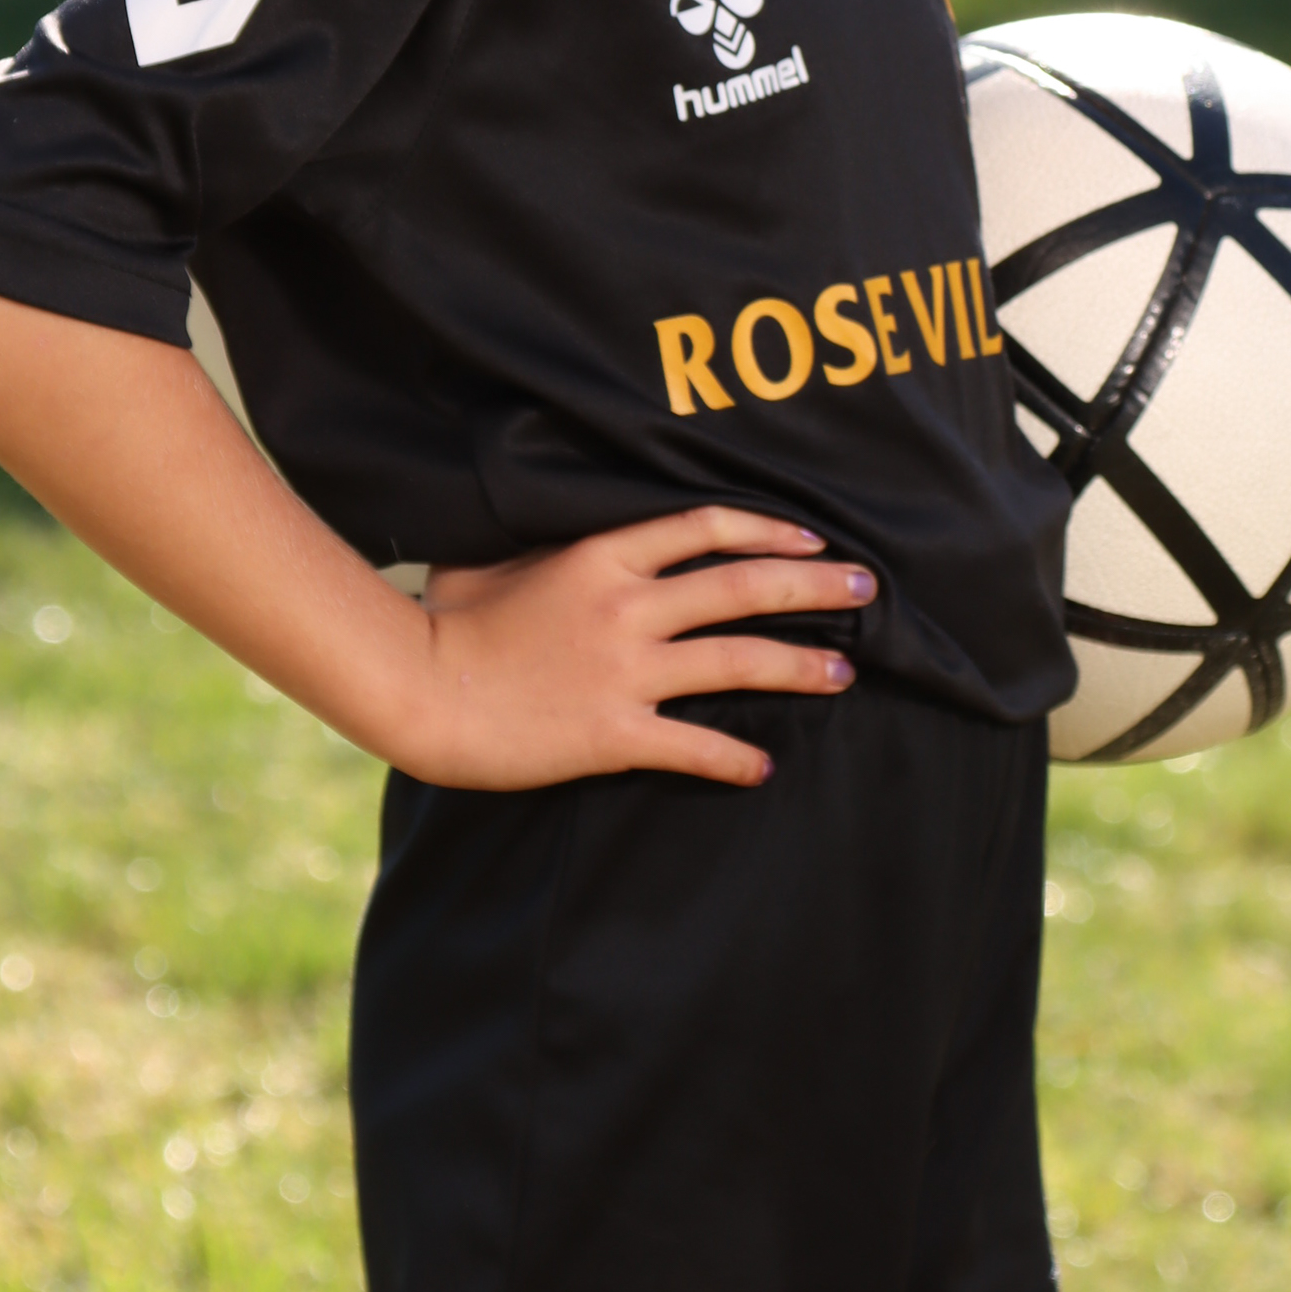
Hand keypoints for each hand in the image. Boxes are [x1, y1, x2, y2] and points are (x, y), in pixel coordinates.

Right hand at [394, 508, 875, 791]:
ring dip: (799, 667)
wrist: (423, 688)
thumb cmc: (449, 620)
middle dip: (815, 586)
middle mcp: (627, 607)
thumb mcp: (497, 559)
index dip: (768, 529)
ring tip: (844, 675)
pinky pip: (693, 746)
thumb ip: (543, 542)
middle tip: (868, 591)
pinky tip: (763, 766)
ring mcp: (624, 670)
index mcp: (603, 558)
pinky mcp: (613, 733)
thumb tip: (557, 525)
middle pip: (743, 587)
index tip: (814, 536)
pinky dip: (734, 758)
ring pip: (736, 660)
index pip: (705, 528)